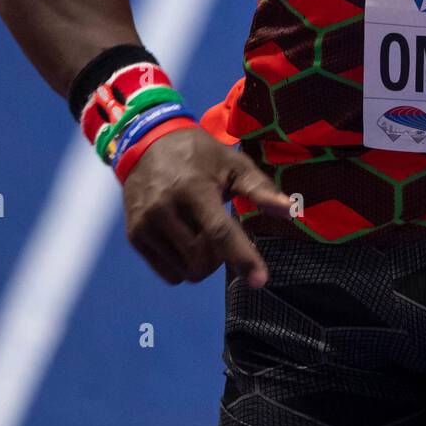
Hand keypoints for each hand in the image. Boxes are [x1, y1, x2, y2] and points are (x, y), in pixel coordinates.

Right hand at [121, 125, 291, 286]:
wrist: (147, 145)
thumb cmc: (199, 156)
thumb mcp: (232, 163)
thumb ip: (260, 189)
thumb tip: (290, 211)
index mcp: (193, 189)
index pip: (219, 232)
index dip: (242, 257)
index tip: (260, 280)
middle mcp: (165, 209)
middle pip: (203, 259)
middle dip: (222, 257)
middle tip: (223, 233)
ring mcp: (145, 225)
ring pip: (186, 271)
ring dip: (203, 263)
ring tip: (202, 233)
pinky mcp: (135, 236)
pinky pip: (168, 274)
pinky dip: (184, 266)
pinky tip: (186, 241)